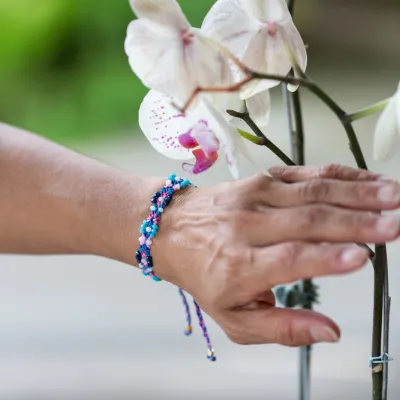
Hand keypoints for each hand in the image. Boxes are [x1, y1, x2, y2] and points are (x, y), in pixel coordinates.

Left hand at [153, 164, 399, 346]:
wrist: (172, 230)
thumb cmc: (204, 276)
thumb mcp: (234, 317)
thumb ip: (282, 328)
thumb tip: (330, 332)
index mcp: (238, 266)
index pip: (287, 259)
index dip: (325, 259)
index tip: (362, 257)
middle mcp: (247, 226)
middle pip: (307, 221)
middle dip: (356, 223)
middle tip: (395, 226)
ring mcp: (255, 197)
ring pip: (311, 192)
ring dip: (356, 194)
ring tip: (394, 197)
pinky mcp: (262, 180)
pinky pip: (305, 174)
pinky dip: (340, 176)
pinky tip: (368, 181)